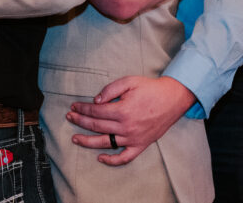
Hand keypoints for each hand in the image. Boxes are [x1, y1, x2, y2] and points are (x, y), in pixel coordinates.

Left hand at [66, 76, 196, 165]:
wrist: (172, 99)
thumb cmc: (150, 89)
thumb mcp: (129, 82)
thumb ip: (110, 90)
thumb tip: (96, 101)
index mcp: (122, 110)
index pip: (96, 111)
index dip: (82, 108)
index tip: (74, 106)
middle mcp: (126, 127)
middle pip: (97, 126)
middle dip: (80, 121)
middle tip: (70, 117)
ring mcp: (133, 138)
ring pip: (105, 143)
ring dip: (88, 141)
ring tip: (75, 138)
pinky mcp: (141, 145)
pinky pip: (125, 157)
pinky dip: (112, 160)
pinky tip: (101, 158)